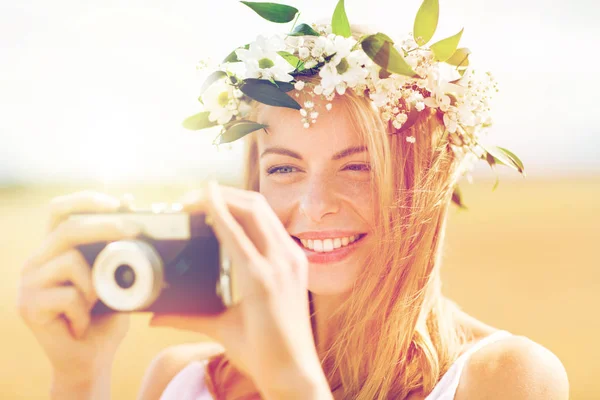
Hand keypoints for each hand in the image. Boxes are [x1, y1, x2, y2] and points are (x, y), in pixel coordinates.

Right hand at [16, 191, 140, 393]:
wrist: (91, 357)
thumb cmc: (105, 314)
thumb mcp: (118, 276)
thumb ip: (118, 246)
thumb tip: (131, 205)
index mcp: (56, 249)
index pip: (60, 210)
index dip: (86, 199)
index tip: (119, 202)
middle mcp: (37, 260)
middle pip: (67, 228)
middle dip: (106, 225)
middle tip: (136, 230)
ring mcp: (28, 283)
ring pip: (70, 261)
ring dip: (96, 283)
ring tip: (95, 304)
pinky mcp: (28, 306)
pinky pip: (68, 296)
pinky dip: (86, 311)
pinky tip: (81, 324)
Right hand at [150, 181, 330, 397]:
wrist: (296, 370)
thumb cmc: (261, 354)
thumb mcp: (221, 330)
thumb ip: (186, 317)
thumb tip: (152, 317)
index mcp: (259, 278)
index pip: (232, 227)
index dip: (213, 204)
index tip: (198, 191)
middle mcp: (280, 262)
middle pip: (252, 208)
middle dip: (224, 195)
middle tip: (198, 197)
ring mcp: (293, 259)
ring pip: (267, 212)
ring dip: (240, 201)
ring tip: (215, 202)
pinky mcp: (298, 261)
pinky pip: (276, 226)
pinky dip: (255, 216)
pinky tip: (238, 219)